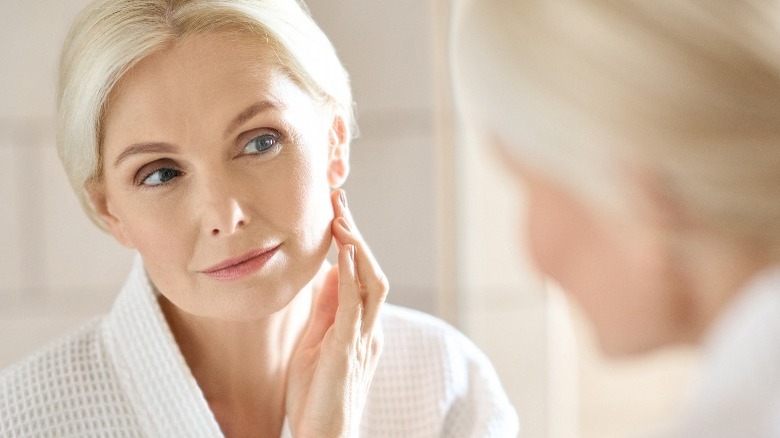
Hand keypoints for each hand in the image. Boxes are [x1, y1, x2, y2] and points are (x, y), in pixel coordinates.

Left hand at [286, 189, 388, 436]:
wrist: (323, 436)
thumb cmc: (317, 395)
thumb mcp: (318, 342)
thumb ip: (327, 310)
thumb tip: (331, 273)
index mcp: (362, 327)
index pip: (362, 274)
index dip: (353, 241)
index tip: (337, 211)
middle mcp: (369, 329)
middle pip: (372, 271)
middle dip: (357, 234)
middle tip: (338, 200)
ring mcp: (362, 339)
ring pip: (372, 283)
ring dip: (358, 248)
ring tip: (341, 219)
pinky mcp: (348, 350)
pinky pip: (355, 307)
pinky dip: (353, 276)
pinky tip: (345, 252)